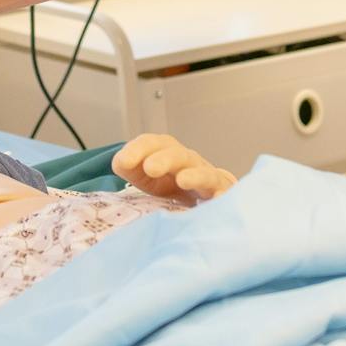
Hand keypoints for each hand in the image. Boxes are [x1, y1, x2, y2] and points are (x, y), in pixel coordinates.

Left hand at [112, 134, 236, 204]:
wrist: (208, 199)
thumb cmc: (172, 188)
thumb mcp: (147, 178)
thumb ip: (130, 169)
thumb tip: (121, 162)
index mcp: (167, 154)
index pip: (154, 144)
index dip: (139, 149)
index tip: (124, 162)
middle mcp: (189, 163)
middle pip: (179, 155)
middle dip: (165, 159)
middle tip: (150, 168)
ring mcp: (209, 179)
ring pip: (204, 174)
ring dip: (194, 175)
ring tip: (182, 180)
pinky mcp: (223, 197)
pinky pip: (224, 196)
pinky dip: (221, 197)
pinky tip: (215, 201)